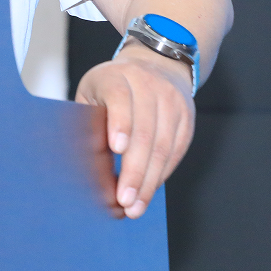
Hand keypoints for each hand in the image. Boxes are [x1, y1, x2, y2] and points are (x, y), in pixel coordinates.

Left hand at [73, 43, 194, 218]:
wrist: (156, 64)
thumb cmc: (113, 85)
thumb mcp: (93, 92)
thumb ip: (88, 120)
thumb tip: (83, 164)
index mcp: (117, 76)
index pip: (120, 98)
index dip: (119, 123)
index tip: (115, 149)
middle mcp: (148, 85)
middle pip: (145, 131)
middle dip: (134, 171)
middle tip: (124, 200)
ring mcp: (172, 101)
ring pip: (163, 146)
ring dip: (150, 181)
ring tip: (136, 206)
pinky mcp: (187, 117)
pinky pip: (177, 151)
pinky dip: (163, 174)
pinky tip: (150, 190)